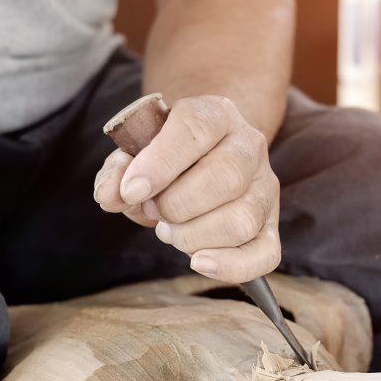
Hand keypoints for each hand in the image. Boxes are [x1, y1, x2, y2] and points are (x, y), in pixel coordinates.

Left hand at [94, 95, 281, 283]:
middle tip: (153, 209)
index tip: (131, 190)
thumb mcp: (136, 153)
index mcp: (217, 114)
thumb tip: (111, 195)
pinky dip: (231, 265)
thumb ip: (118, 170)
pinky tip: (198, 262)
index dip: (160, 162)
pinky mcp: (270, 226)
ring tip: (172, 230)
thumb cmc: (166, 158)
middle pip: (224, 179)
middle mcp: (250, 147)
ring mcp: (265, 188)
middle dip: (175, 205)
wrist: (201, 159)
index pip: (195, 130)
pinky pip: (265, 255)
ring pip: (241, 220)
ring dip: (193, 236)